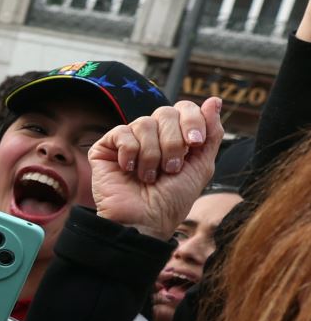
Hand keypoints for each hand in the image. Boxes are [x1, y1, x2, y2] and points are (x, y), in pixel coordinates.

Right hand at [88, 98, 223, 240]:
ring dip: (152, 154)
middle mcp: (152, 136)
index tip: (195, 144)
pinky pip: (121, 132)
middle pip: (165, 112)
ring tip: (149, 176)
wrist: (145, 220)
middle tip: (171, 168)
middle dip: (173, 142)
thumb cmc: (172, 200)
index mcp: (175, 137)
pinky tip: (128, 169)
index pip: (184, 108)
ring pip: (143, 123)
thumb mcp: (202, 166)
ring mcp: (127, 142)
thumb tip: (214, 100)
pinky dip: (130, 152)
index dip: (192, 121)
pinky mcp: (105, 149)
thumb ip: (211, 134)